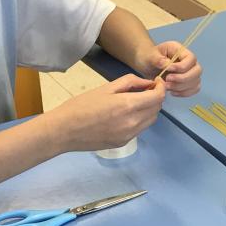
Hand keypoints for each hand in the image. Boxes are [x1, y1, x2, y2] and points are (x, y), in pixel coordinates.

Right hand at [50, 74, 165, 150]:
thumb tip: (147, 83)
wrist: (64, 131)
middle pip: (157, 109)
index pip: (157, 97)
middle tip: (146, 90)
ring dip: (150, 109)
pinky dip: (140, 120)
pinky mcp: (123, 143)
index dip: (161, 87)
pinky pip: (140, 129)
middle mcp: (133, 122)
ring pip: (151, 120)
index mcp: (128, 105)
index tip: (156, 82)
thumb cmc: (82, 105)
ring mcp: (129, 135)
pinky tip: (126, 114)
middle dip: (156, 98)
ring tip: (136, 101)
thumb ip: (130, 82)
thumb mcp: (106, 87)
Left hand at [137, 42, 201, 96]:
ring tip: (167, 87)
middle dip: (183, 78)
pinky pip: (193, 89)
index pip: (191, 58)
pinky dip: (184, 93)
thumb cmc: (149, 57)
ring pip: (196, 82)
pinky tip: (172, 92)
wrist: (147, 65)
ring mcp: (191, 72)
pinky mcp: (189, 82)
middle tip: (167, 80)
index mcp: (181, 50)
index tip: (168, 70)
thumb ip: (158, 59)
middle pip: (197, 71)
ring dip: (182, 87)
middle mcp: (189, 61)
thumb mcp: (150, 55)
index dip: (182, 66)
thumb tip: (168, 65)